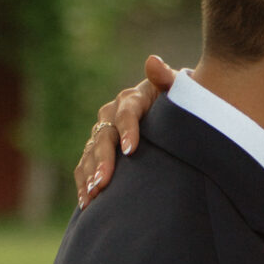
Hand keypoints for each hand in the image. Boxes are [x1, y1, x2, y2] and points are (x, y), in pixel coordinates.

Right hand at [74, 55, 178, 204]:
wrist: (171, 112)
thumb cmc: (179, 103)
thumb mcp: (178, 89)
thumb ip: (167, 77)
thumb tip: (152, 61)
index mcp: (132, 99)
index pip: (127, 114)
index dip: (128, 131)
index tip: (131, 150)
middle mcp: (112, 114)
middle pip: (104, 137)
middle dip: (103, 160)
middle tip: (103, 181)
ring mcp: (103, 132)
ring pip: (91, 153)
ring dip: (90, 174)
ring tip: (93, 194)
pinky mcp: (99, 149)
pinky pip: (86, 165)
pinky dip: (85, 182)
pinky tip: (86, 202)